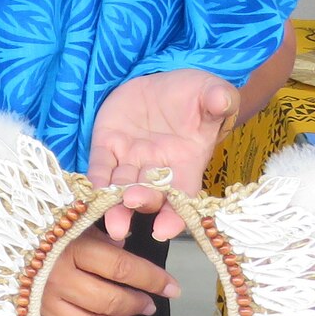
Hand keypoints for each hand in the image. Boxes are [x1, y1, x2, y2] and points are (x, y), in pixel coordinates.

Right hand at [39, 227, 179, 315]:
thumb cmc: (36, 230)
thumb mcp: (68, 221)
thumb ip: (97, 233)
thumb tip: (128, 246)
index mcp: (70, 247)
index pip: (124, 268)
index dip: (153, 280)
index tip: (173, 288)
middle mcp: (56, 278)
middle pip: (110, 300)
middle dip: (137, 304)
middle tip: (150, 304)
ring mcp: (41, 305)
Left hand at [89, 69, 239, 241]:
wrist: (163, 84)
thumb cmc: (195, 95)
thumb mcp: (211, 92)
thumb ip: (219, 99)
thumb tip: (223, 100)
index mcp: (186, 164)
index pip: (182, 198)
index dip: (174, 217)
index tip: (164, 230)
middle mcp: (157, 170)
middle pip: (148, 195)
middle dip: (141, 202)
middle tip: (132, 203)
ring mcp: (130, 160)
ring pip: (121, 187)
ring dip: (115, 205)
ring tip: (111, 221)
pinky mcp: (107, 145)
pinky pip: (99, 167)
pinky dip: (95, 180)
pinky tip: (90, 192)